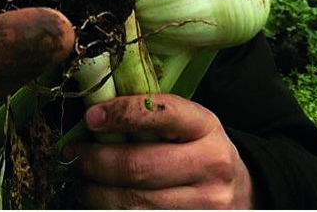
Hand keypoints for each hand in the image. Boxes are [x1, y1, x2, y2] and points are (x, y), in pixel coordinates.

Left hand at [65, 93, 253, 208]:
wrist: (243, 192)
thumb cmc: (201, 149)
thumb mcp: (189, 125)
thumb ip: (152, 118)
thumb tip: (95, 115)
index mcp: (205, 126)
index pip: (160, 113)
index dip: (120, 114)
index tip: (90, 117)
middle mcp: (210, 165)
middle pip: (139, 166)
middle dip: (96, 162)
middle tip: (73, 155)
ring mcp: (205, 206)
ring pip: (137, 204)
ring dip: (98, 194)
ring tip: (81, 183)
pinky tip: (101, 203)